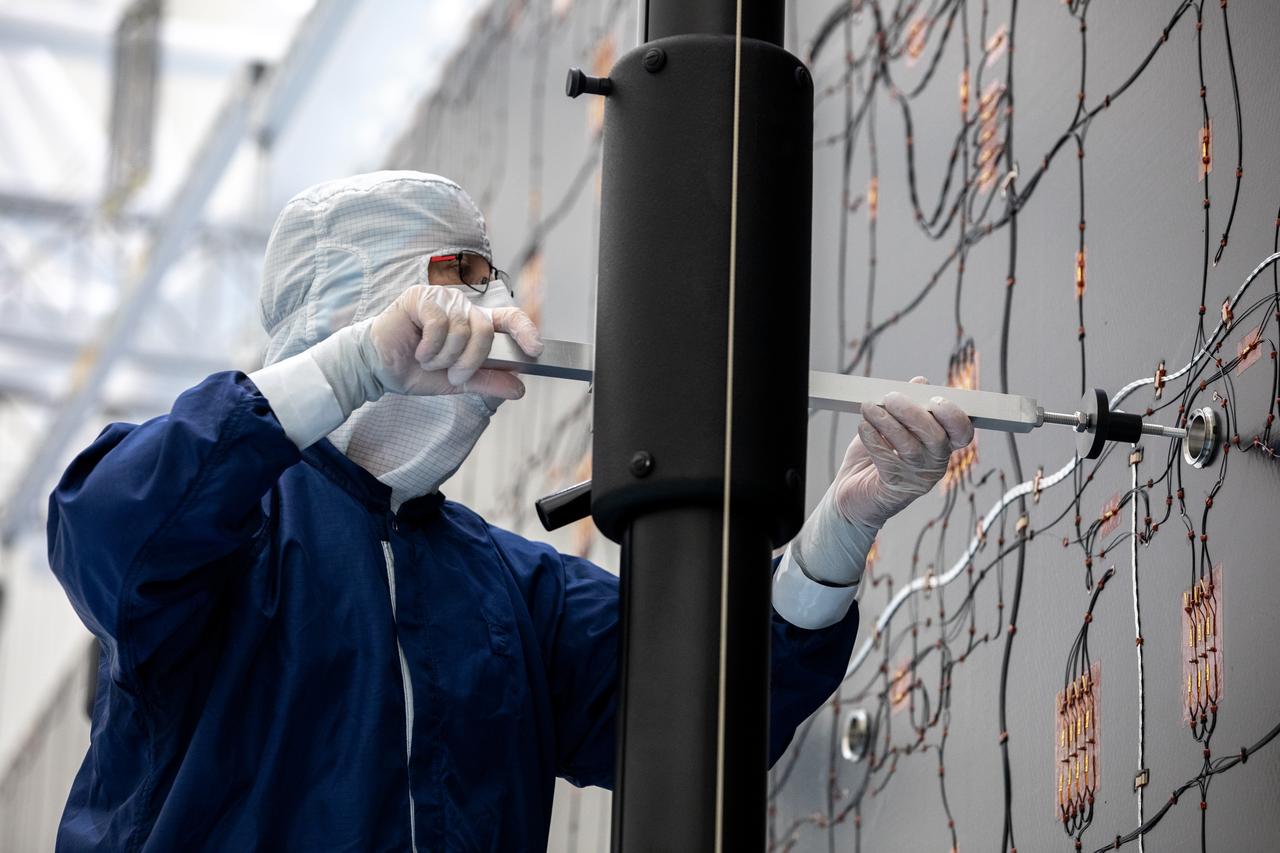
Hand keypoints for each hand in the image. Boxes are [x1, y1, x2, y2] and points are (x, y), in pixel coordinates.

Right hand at [360, 284, 543, 399]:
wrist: (379, 370)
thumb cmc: (416, 370)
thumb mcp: (457, 382)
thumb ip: (488, 381)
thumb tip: (519, 389)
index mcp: (475, 324)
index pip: (509, 318)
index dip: (526, 330)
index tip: (536, 349)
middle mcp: (463, 308)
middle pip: (485, 331)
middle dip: (470, 361)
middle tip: (452, 375)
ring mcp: (443, 299)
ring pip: (462, 329)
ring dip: (445, 357)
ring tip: (428, 360)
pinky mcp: (422, 296)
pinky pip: (439, 323)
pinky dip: (430, 347)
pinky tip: (418, 350)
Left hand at [833, 376, 973, 529]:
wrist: (851, 492)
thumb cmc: (875, 455)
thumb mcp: (892, 425)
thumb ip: (907, 405)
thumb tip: (920, 382)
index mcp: (941, 445)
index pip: (962, 432)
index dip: (953, 415)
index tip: (934, 399)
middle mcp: (934, 463)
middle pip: (936, 436)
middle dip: (912, 412)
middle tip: (890, 397)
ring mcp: (917, 478)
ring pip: (909, 447)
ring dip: (887, 422)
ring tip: (868, 407)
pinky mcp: (895, 489)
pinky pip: (886, 459)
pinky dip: (873, 439)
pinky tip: (863, 426)